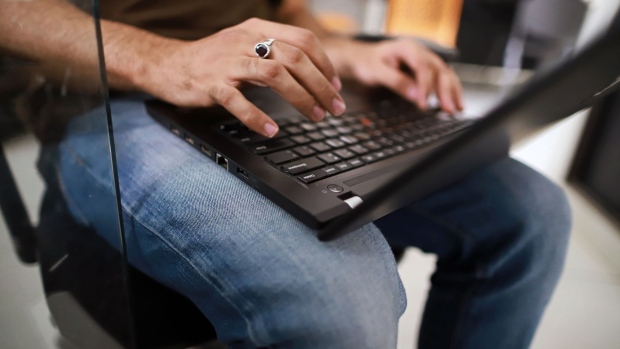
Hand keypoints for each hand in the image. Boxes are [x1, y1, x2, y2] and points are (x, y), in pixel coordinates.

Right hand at [135, 18, 345, 136]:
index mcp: (257, 29)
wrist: (168, 64)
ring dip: (301, 98)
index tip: (336, 87)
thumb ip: (274, 55)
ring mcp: (228, 62)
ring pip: (275, 74)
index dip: (325, 65)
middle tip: (335, 108)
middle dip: (321, 86)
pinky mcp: (212, 84)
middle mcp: (245, 41)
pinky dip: (257, 117)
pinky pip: (238, 101)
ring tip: (315, 116)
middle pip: (295, 58)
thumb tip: (311, 74)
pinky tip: (271, 129)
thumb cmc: (212, 60)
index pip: (303, 41)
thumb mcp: (246, 47)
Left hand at [325, 38, 463, 113]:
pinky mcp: (426, 70)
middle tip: (448, 109)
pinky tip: (455, 103)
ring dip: (452, 91)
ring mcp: (425, 60)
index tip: (423, 104)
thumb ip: (395, 81)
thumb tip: (414, 95)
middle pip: (439, 70)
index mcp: (408, 48)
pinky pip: (442, 79)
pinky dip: (450, 91)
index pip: (423, 67)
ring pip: (445, 74)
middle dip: (445, 90)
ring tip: (457, 109)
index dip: (425, 86)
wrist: (362, 58)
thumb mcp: (376, 72)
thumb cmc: (367, 63)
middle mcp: (420, 52)